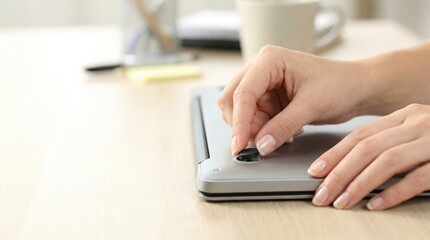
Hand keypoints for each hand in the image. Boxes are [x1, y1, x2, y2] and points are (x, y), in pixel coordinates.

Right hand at [218, 45, 369, 154]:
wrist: (356, 89)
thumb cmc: (340, 85)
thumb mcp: (312, 106)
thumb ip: (283, 126)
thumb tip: (261, 145)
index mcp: (269, 60)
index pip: (243, 93)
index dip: (239, 122)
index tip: (239, 145)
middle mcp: (260, 69)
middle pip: (233, 101)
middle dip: (243, 125)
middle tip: (262, 145)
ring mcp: (262, 83)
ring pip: (239, 111)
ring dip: (253, 129)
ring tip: (283, 135)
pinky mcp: (266, 97)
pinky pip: (252, 118)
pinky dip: (261, 130)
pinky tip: (284, 132)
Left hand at [308, 104, 429, 209]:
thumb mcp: (417, 132)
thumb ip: (390, 143)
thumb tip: (352, 165)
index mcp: (404, 116)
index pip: (360, 135)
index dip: (335, 154)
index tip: (315, 171)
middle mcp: (416, 123)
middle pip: (367, 148)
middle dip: (339, 173)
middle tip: (322, 194)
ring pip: (387, 161)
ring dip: (359, 184)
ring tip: (342, 202)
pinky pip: (417, 178)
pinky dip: (393, 192)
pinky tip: (375, 203)